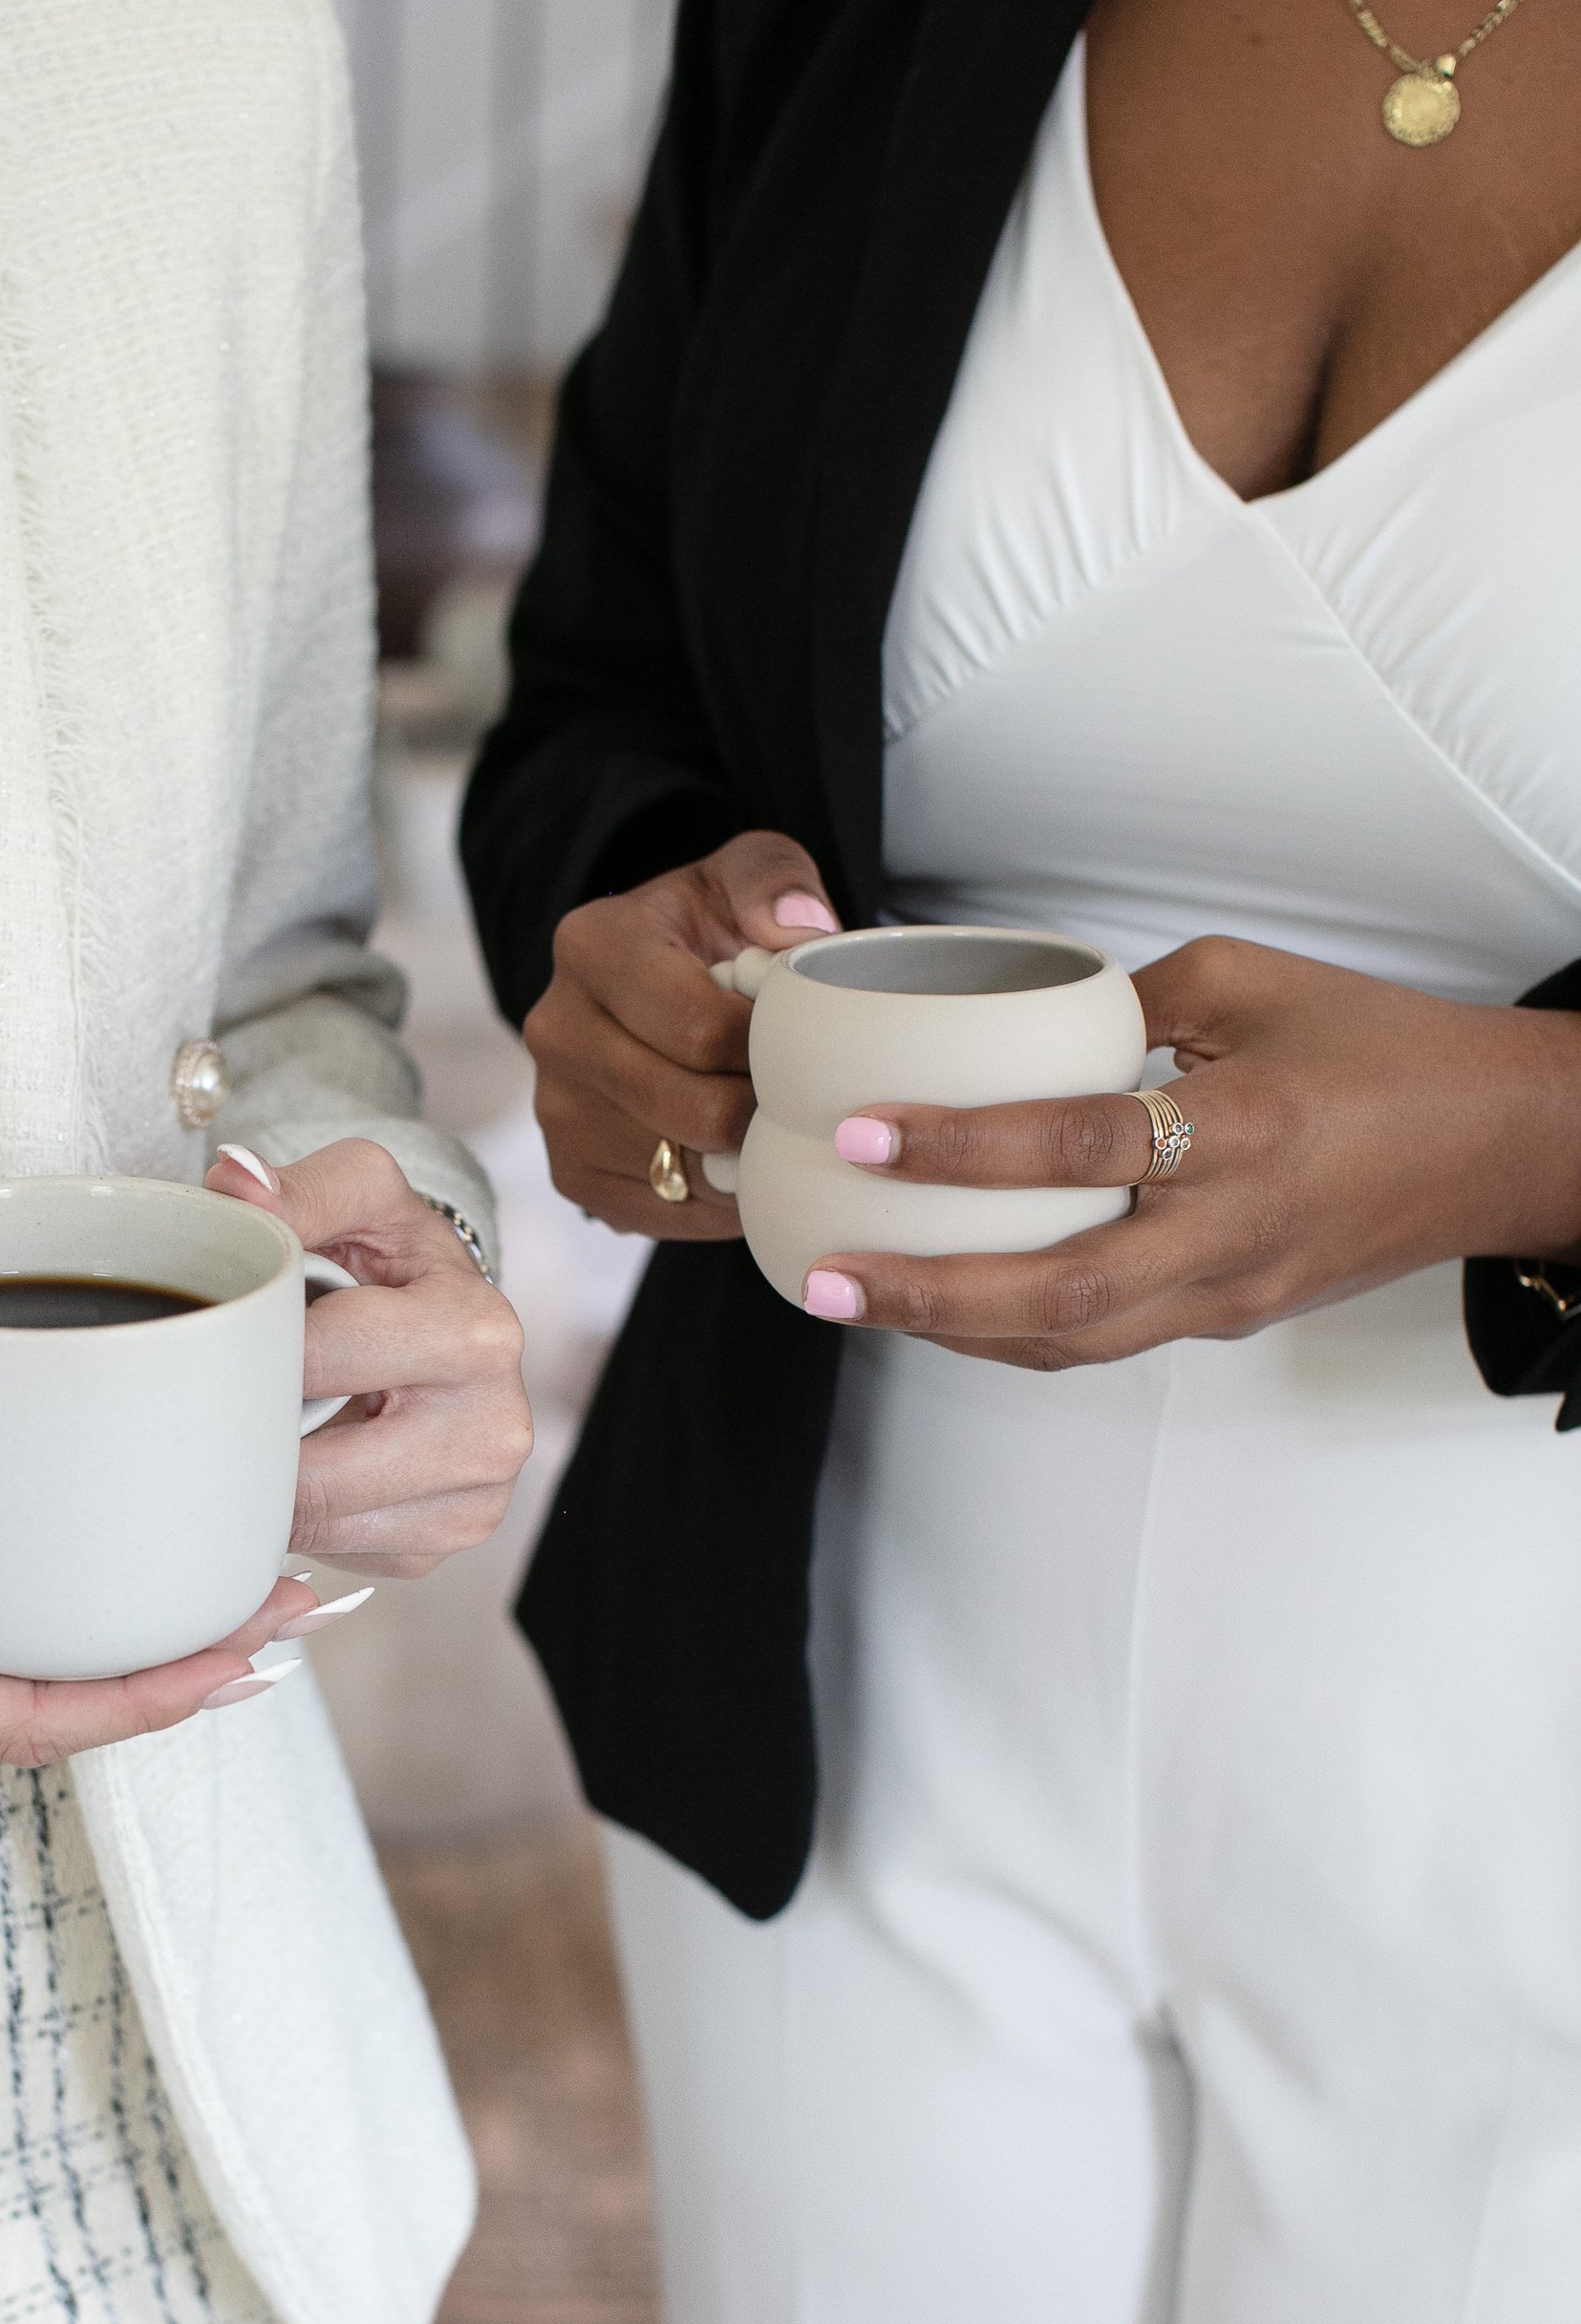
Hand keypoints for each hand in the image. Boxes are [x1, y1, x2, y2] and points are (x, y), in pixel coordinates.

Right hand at [0, 1445, 311, 1762]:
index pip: (49, 1718)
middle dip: (186, 1668)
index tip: (256, 1652)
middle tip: (295, 1603)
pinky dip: (65, 1622)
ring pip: (34, 1682)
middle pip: (70, 1708)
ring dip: (135, 1649)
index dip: (162, 1694)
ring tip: (233, 1589)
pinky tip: (100, 1572)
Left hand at [206, 1136, 530, 1572]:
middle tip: (221, 1398)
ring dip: (271, 1483)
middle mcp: (494, 1428)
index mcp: (477, 1332)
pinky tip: (308, 1463)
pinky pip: (335, 1550)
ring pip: (319, 1525)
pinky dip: (304, 1515)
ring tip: (265, 1426)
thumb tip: (235, 1182)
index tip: (226, 1337)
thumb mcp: (362, 1198)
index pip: (324, 1358)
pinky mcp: (441, 1547)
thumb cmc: (397, 1261)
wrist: (451, 1324)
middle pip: (319, 1472)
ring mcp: (474, 1501)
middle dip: (255, 1436)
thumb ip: (299, 1187)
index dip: (256, 1349)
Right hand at [522, 831, 842, 1235]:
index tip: (796, 1037)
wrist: (653, 990)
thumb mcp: (744, 875)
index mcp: (592, 945)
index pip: (701, 1028)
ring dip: (745, 1156)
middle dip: (763, 1107)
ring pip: (687, 1168)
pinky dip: (719, 1198)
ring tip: (765, 1114)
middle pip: (695, 1109)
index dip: (771, 1048)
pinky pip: (669, 1211)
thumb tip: (799, 931)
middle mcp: (555, 1029)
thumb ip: (776, 880)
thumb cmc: (710, 931)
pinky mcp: (570, 1173)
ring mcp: (555, 1109)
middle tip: (794, 1087)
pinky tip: (734, 1153)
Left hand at [801, 936, 1580, 1366]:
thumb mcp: (1255, 980)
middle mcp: (1229, 1230)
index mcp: (1240, 1130)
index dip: (963, 1146)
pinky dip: (1012, 1336)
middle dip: (927, 1293)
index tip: (864, 1133)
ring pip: (1071, 1342)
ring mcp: (1229, 1291)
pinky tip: (941, 1311)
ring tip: (855, 1301)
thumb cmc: (1384, 1050)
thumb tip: (1016, 1013)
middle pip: (1056, 1293)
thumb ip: (1128, 997)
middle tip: (825, 1279)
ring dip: (953, 1329)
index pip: (1079, 1144)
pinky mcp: (1228, 1319)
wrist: (1498, 1145)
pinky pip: (1102, 1343)